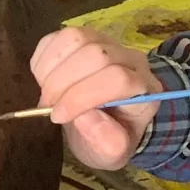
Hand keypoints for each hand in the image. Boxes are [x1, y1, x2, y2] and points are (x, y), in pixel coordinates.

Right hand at [29, 27, 161, 169]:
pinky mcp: (84, 36)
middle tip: (48, 106)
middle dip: (63, 82)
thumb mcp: (111, 153)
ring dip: (51, 68)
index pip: (118, 78)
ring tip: (46, 93)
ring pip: (76, 38)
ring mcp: (107, 43)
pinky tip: (44, 80)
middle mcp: (131, 59)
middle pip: (96, 54)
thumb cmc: (108, 137)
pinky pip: (59, 36)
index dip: (82, 95)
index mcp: (145, 89)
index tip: (58, 116)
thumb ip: (107, 142)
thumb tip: (85, 118)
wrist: (104, 122)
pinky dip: (44, 58)